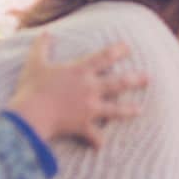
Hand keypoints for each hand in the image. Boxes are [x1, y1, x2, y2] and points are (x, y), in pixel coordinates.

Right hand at [8, 34, 146, 147]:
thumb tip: (46, 33)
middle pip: (118, 82)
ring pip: (115, 109)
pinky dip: (97, 141)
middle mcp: (90, 88)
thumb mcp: (35, 62)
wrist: (31, 114)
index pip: (104, 57)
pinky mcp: (84, 125)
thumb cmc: (32, 87)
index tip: (128, 48)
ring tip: (139, 110)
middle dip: (135, 79)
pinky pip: (95, 136)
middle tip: (147, 78)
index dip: (118, 51)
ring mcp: (90, 108)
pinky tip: (100, 145)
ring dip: (128, 110)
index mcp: (80, 71)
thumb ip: (41, 46)